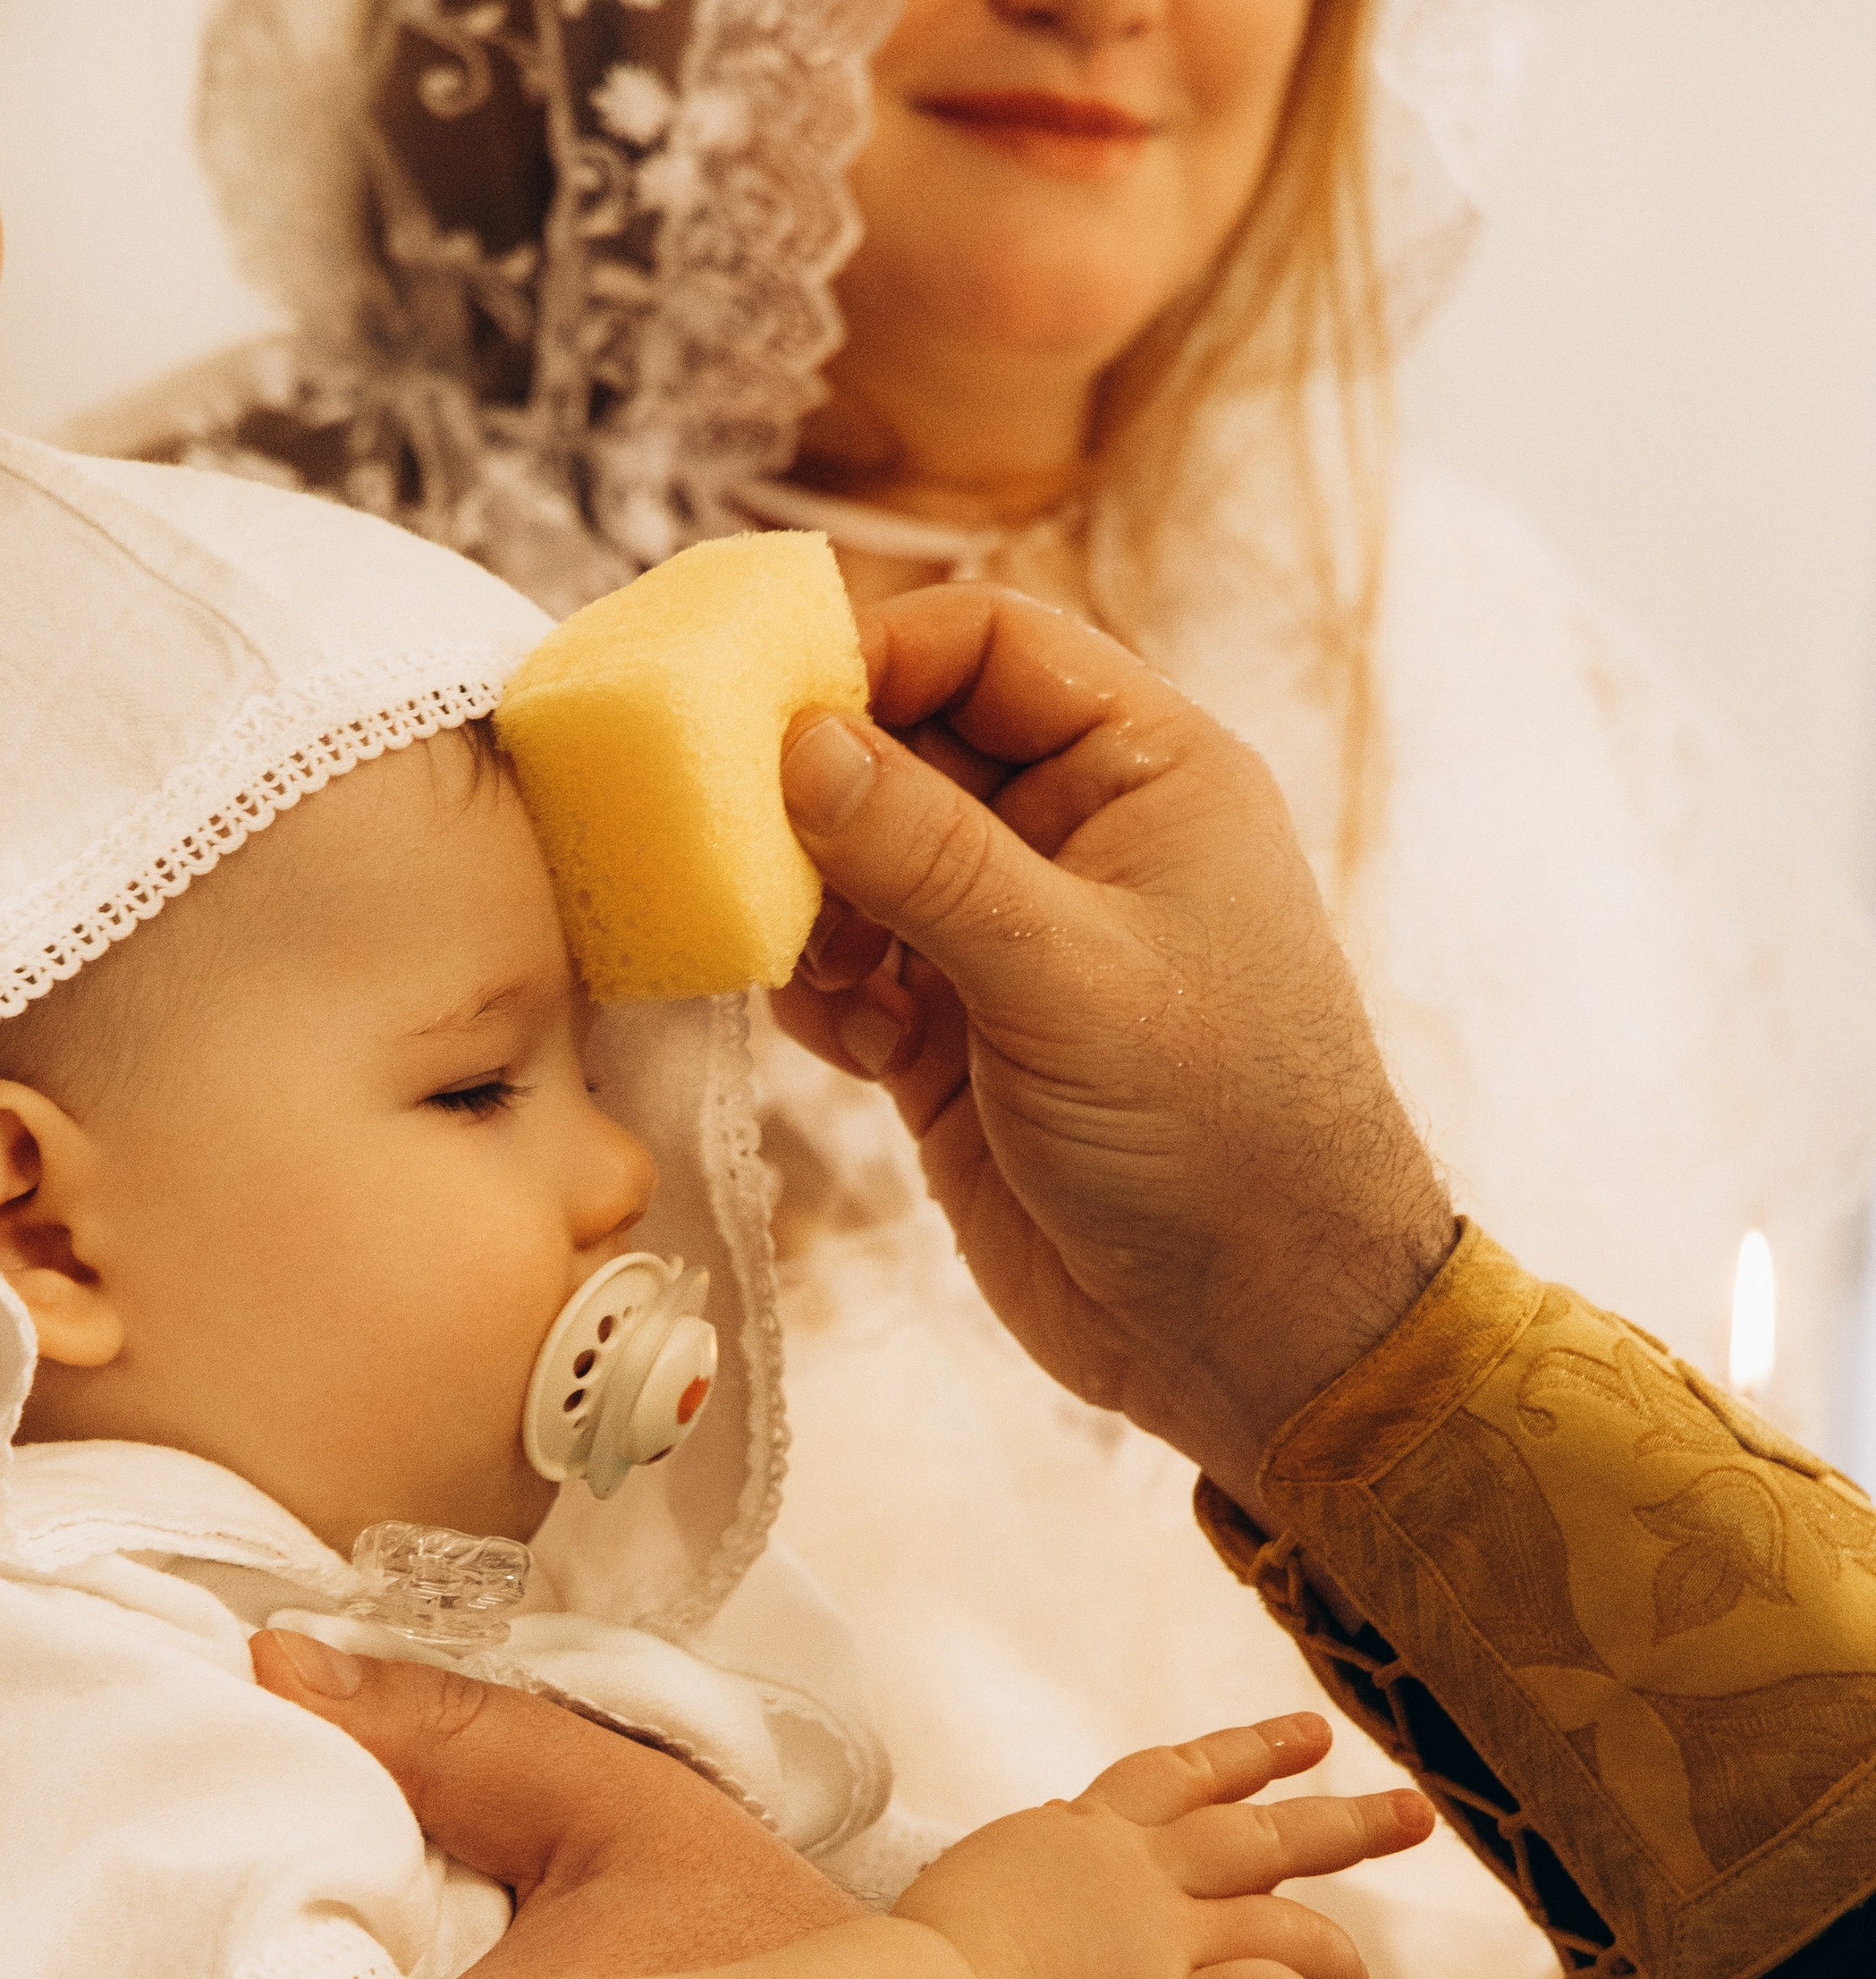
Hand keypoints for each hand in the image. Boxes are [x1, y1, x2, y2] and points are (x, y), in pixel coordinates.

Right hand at [773, 585, 1455, 1507]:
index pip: (988, 645)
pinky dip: (815, 994)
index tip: (765, 708)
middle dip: (815, 787)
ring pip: (862, 869)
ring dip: (804, 901)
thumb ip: (927, 855)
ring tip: (785, 951)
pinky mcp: (955, 1048)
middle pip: (906, 750)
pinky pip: (849, 979)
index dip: (875, 658)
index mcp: (1145, 774)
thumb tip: (800, 740)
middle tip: (724, 822)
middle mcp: (1075, 842)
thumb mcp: (1066, 974)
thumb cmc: (1219, 1135)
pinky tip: (825, 1033)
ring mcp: (1008, 948)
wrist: (1254, 1333)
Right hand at [898, 1711, 1431, 1978]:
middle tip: (1413, 1812)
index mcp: (1085, 1836)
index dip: (1245, 1754)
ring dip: (1346, 1943)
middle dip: (1341, 1820)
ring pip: (1285, 1917)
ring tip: (1384, 1965)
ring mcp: (1164, 1943)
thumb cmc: (914, 1967)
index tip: (1306, 1737)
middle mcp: (1138, 1875)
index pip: (1178, 1778)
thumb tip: (1033, 1858)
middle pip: (1260, 1834)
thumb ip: (1027, 1872)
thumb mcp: (979, 1883)